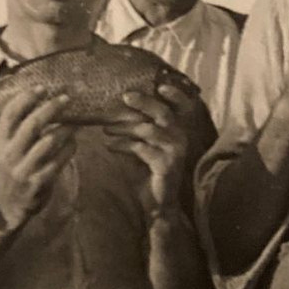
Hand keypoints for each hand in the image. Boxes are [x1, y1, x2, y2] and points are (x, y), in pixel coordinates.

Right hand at [0, 86, 73, 228]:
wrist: (9, 204)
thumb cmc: (13, 166)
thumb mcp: (6, 147)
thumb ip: (17, 127)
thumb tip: (40, 97)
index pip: (10, 114)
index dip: (26, 98)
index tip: (42, 87)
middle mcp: (8, 154)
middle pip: (31, 125)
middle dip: (50, 109)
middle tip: (65, 98)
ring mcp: (22, 169)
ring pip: (48, 142)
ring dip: (65, 129)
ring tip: (76, 121)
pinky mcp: (36, 183)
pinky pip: (58, 162)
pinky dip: (69, 149)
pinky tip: (74, 142)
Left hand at [103, 82, 192, 212]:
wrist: (157, 203)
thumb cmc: (149, 171)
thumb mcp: (144, 145)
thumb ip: (139, 128)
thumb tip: (118, 108)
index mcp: (178, 131)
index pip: (182, 107)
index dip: (175, 95)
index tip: (160, 85)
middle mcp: (180, 138)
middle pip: (164, 113)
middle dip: (144, 102)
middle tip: (125, 97)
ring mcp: (175, 152)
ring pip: (149, 130)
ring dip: (125, 127)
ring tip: (106, 128)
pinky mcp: (165, 165)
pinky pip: (141, 148)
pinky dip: (123, 145)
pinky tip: (110, 146)